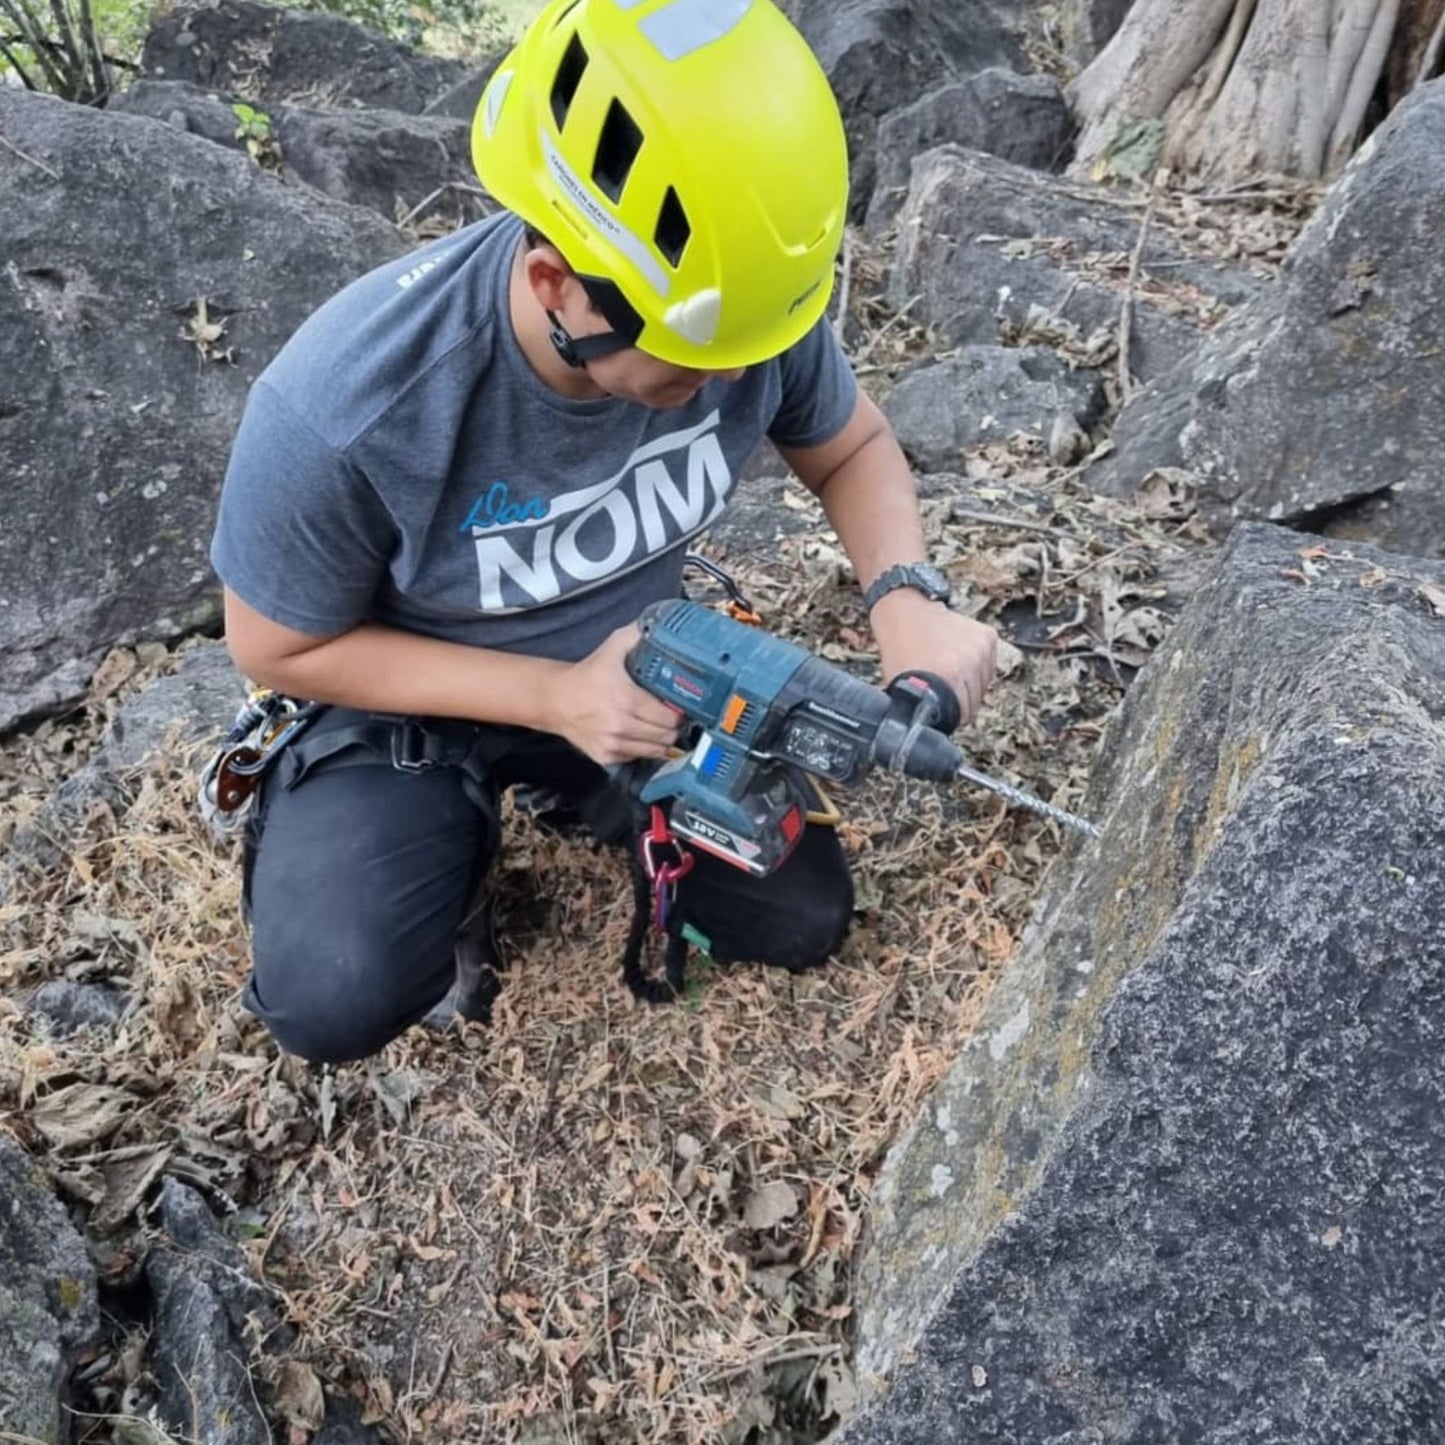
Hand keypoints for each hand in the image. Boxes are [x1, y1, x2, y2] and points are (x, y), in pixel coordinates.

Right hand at [543, 625, 682, 765]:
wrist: (556, 700)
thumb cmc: (588, 675)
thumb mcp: (612, 648)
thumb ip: (637, 634)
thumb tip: (658, 624)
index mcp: (626, 699)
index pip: (669, 717)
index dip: (679, 713)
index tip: (679, 706)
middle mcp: (620, 725)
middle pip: (667, 736)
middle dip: (674, 727)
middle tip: (671, 716)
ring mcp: (613, 744)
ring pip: (655, 751)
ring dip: (661, 740)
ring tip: (658, 726)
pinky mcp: (606, 756)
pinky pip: (637, 757)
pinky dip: (643, 748)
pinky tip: (639, 734)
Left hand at [870, 593, 997, 724]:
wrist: (904, 613)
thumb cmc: (899, 649)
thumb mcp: (902, 686)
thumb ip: (924, 707)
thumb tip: (935, 728)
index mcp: (949, 676)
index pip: (964, 715)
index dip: (951, 717)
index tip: (942, 712)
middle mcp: (970, 661)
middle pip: (976, 701)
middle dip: (960, 702)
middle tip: (943, 691)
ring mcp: (981, 647)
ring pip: (984, 684)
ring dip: (970, 686)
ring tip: (949, 675)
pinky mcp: (988, 636)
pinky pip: (989, 666)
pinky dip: (978, 669)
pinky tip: (959, 661)